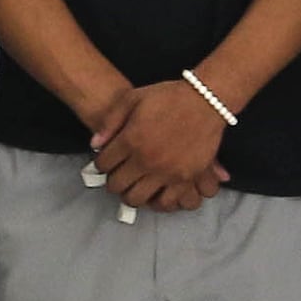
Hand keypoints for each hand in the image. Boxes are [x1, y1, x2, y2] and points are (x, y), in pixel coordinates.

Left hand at [88, 74, 234, 212]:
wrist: (206, 100)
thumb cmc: (168, 97)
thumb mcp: (132, 98)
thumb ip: (110, 121)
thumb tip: (94, 145)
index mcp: (130, 140)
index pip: (103, 165)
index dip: (100, 165)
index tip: (106, 163)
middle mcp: (146, 160)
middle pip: (117, 185)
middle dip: (113, 182)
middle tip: (118, 176)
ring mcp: (167, 172)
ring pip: (138, 199)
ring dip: (132, 195)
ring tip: (135, 187)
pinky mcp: (187, 179)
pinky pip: (167, 202)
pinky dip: (158, 203)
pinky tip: (156, 195)